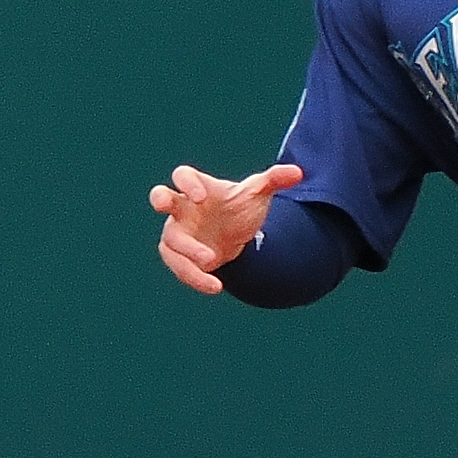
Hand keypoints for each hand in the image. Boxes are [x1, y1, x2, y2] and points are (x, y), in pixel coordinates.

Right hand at [150, 161, 303, 294]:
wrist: (237, 235)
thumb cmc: (241, 208)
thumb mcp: (258, 194)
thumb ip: (274, 180)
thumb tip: (298, 171)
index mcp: (198, 187)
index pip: (183, 176)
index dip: (187, 183)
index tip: (201, 196)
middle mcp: (182, 208)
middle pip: (159, 197)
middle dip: (159, 199)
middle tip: (162, 206)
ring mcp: (178, 233)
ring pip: (170, 241)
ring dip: (185, 253)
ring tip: (212, 262)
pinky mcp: (180, 257)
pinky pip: (178, 266)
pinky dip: (194, 278)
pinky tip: (215, 286)